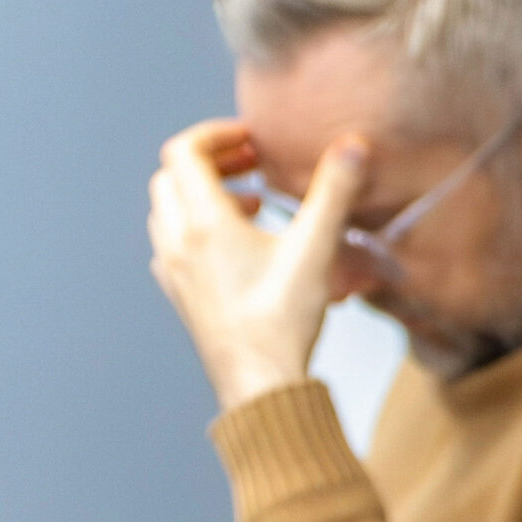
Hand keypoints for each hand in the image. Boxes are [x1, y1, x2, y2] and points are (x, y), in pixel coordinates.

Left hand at [146, 119, 365, 411]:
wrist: (260, 385)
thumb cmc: (282, 321)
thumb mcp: (314, 250)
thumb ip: (332, 193)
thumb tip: (352, 146)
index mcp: (203, 222)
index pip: (185, 151)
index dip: (216, 135)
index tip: (252, 141)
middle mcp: (178, 241)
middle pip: (172, 177)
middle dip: (210, 162)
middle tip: (252, 165)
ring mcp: (173, 270)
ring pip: (168, 210)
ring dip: (201, 194)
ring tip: (249, 203)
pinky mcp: (181, 295)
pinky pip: (173, 244)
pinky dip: (197, 228)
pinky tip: (235, 246)